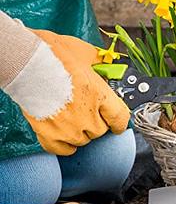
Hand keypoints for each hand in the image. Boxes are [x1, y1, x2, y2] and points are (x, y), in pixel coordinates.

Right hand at [21, 30, 129, 155]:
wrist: (26, 62)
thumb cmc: (54, 54)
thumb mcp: (86, 53)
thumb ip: (99, 62)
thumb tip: (104, 63)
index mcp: (100, 94)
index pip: (120, 118)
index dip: (120, 122)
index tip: (118, 124)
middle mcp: (87, 115)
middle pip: (100, 130)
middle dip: (97, 122)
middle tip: (87, 111)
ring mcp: (68, 127)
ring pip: (83, 140)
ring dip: (81, 132)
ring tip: (72, 117)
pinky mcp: (49, 134)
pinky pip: (64, 150)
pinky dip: (65, 145)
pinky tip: (64, 134)